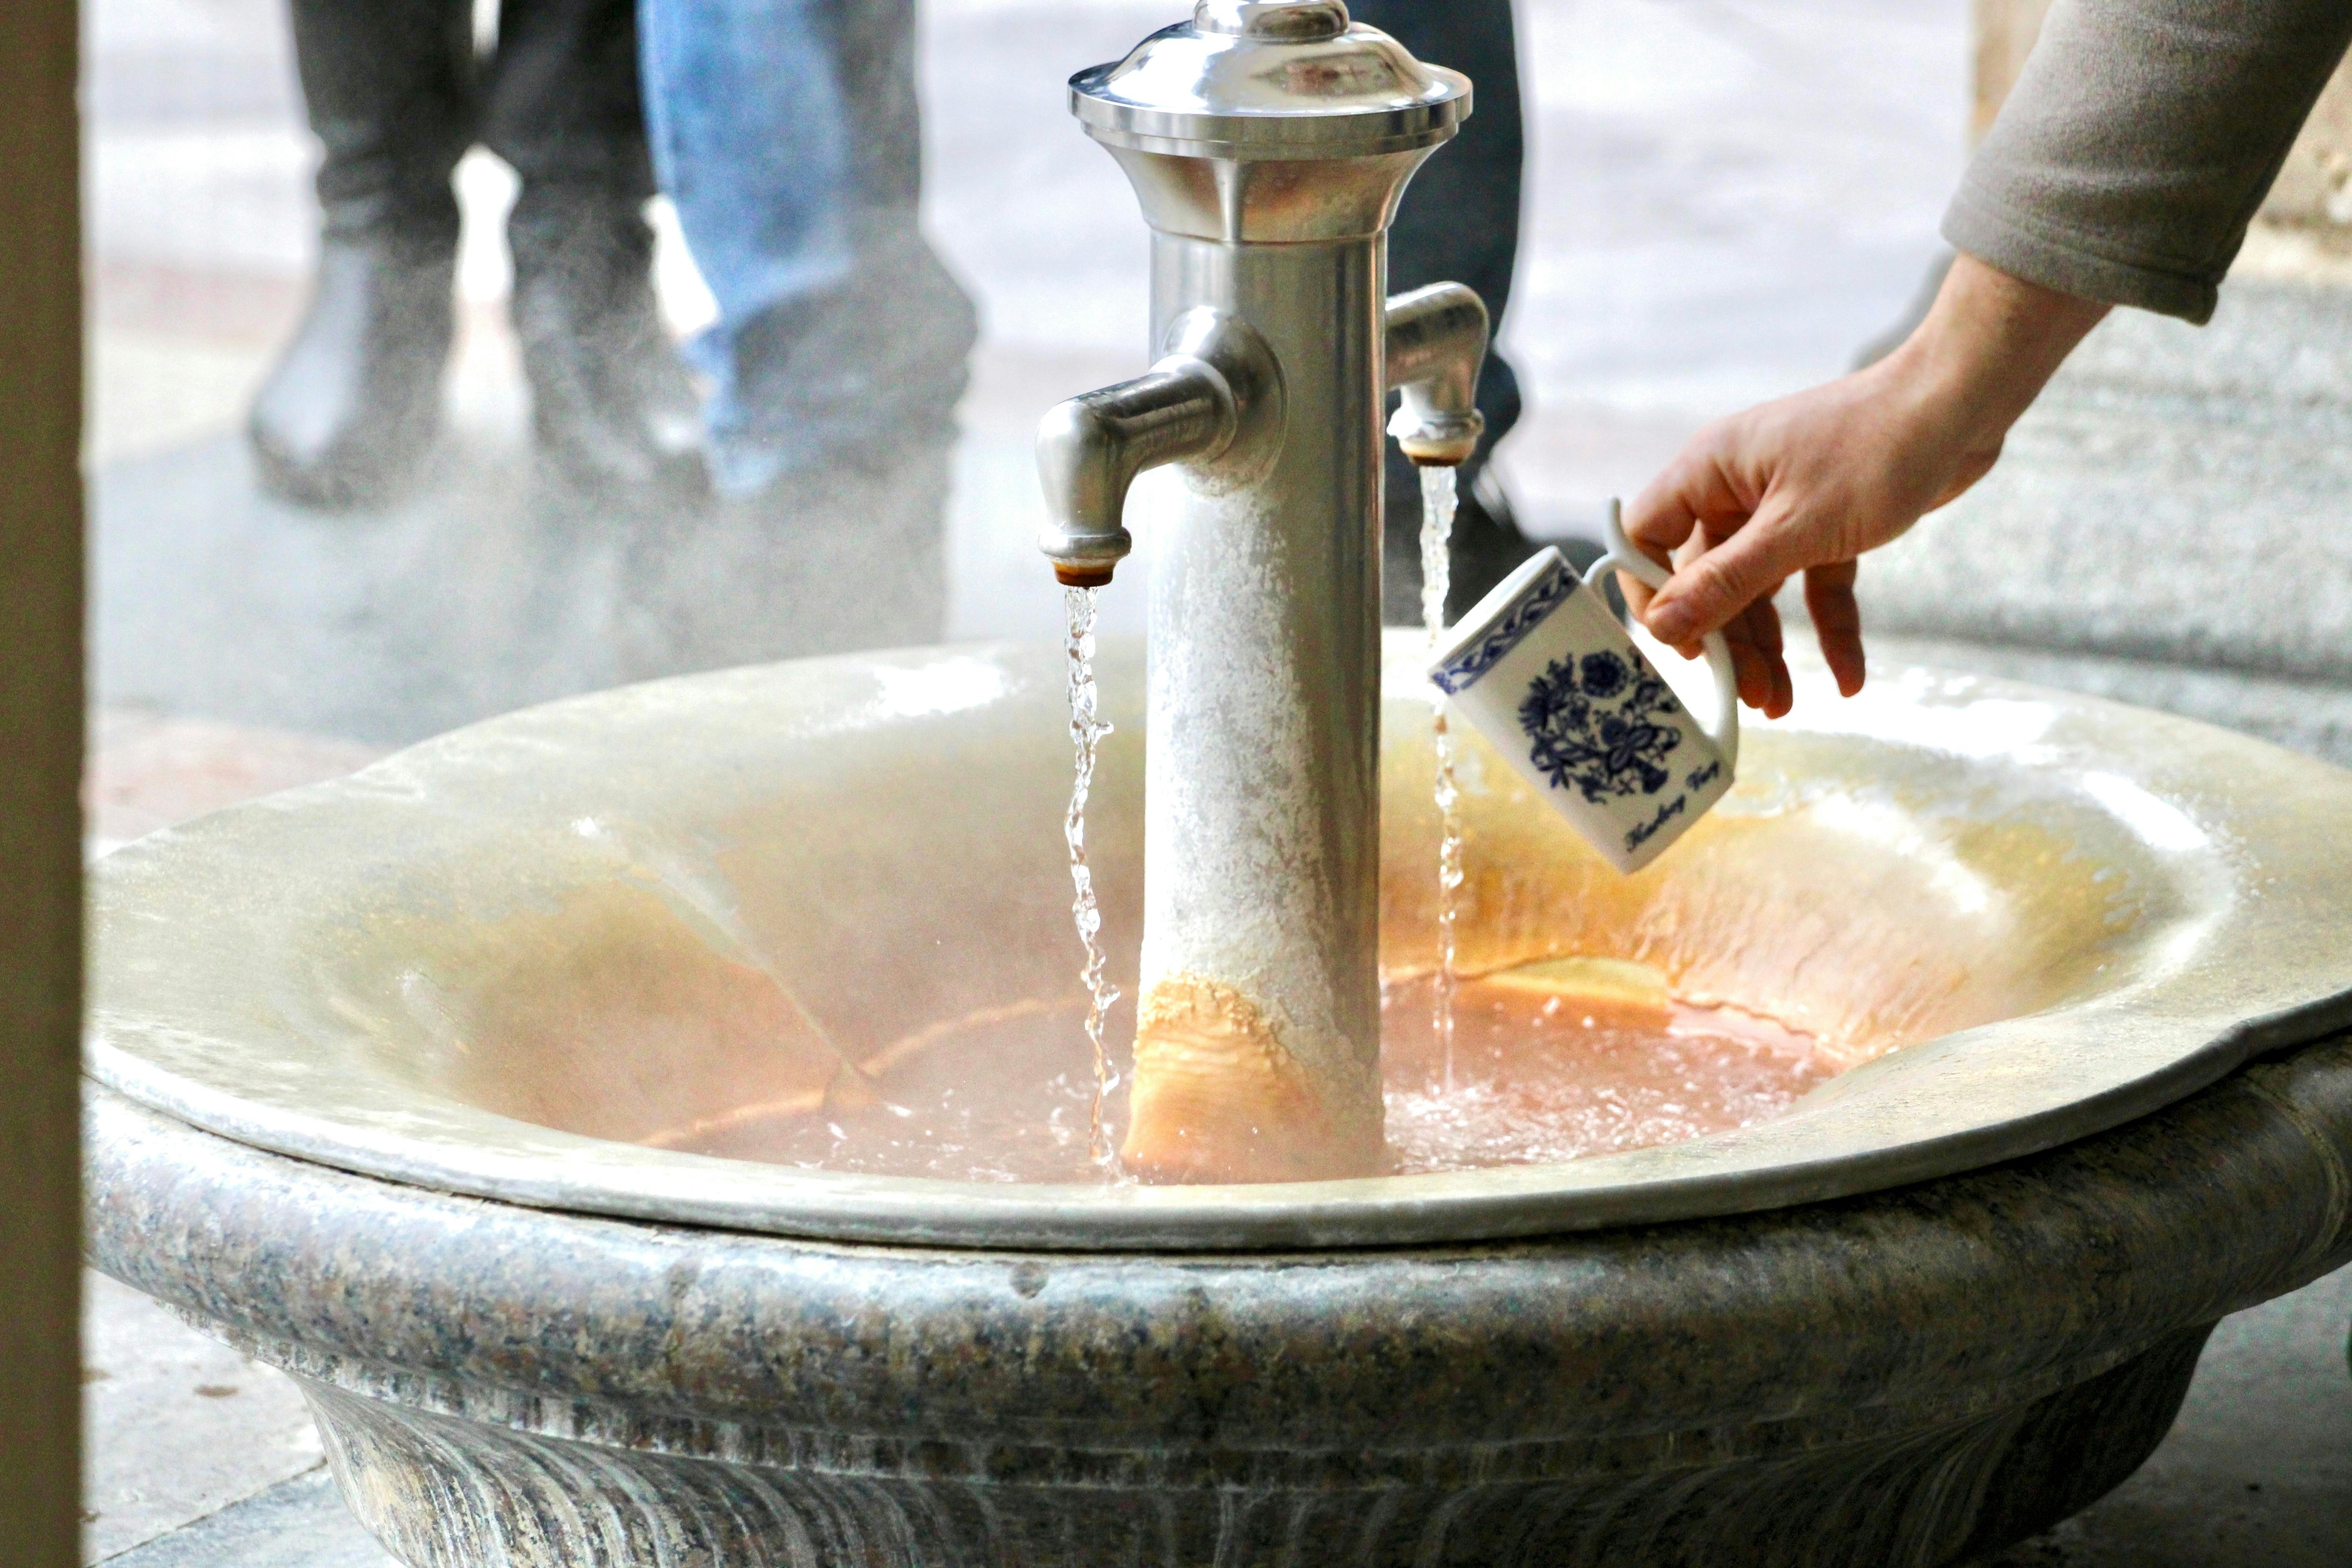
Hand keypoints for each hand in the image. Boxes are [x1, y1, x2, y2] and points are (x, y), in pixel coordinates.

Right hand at [1621, 253, 2108, 715]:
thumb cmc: (1877, 448)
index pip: (1646, 537)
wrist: (1964, 405)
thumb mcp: (1796, 529)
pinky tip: (1848, 676)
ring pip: (1760, 588)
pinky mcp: (1829, 520)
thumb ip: (1726, 581)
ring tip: (1782, 703)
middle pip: (1708, 577)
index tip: (1682, 644)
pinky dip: (1828, 625)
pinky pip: (1814, 582)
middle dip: (1728, 639)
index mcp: (1709, 471)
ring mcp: (1782, 504)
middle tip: (1749, 694)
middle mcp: (1736, 487)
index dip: (1651, 594)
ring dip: (1771, 646)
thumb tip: (1661, 626)